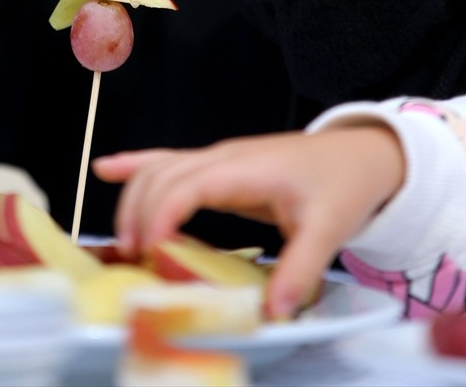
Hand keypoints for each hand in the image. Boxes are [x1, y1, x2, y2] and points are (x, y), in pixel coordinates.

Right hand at [94, 126, 405, 318]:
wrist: (360, 154)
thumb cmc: (343, 184)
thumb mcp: (329, 229)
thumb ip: (299, 268)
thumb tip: (272, 311)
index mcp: (246, 168)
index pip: (188, 184)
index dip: (162, 214)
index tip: (148, 250)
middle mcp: (225, 158)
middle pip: (163, 174)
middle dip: (138, 213)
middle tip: (132, 261)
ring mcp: (219, 160)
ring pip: (160, 167)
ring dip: (134, 198)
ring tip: (122, 243)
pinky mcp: (219, 169)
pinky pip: (170, 162)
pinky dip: (136, 165)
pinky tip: (106, 168)